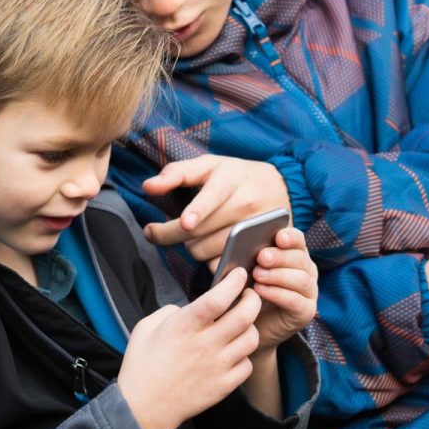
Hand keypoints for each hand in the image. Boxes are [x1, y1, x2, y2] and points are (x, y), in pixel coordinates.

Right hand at [120, 267, 262, 428]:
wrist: (142, 408)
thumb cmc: (142, 366)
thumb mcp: (146, 327)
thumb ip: (171, 311)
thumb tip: (189, 308)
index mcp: (184, 327)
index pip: (219, 298)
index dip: (234, 282)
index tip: (239, 274)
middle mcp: (204, 345)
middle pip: (245, 316)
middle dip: (253, 299)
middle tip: (249, 295)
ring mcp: (217, 367)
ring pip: (251, 339)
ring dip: (250, 327)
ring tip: (241, 325)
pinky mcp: (223, 386)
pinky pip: (247, 365)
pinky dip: (244, 356)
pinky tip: (233, 353)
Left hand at [142, 155, 293, 260]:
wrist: (280, 186)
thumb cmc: (236, 176)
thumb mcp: (209, 165)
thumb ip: (175, 173)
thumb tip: (147, 187)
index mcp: (231, 177)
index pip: (213, 195)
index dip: (198, 210)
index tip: (185, 222)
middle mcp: (247, 202)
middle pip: (200, 230)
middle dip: (170, 234)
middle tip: (156, 232)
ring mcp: (256, 227)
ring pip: (208, 250)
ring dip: (190, 248)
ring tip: (190, 237)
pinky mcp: (261, 247)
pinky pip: (225, 264)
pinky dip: (211, 261)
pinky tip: (209, 249)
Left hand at [247, 225, 317, 354]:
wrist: (248, 326)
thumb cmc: (246, 292)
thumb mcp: (246, 272)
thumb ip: (249, 258)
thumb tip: (243, 244)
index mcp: (295, 255)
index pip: (298, 240)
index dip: (290, 237)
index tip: (278, 236)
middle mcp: (307, 272)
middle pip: (300, 258)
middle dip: (280, 256)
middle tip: (261, 257)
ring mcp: (309, 292)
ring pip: (301, 279)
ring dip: (278, 275)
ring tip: (257, 275)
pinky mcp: (306, 312)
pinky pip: (296, 301)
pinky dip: (278, 294)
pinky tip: (261, 290)